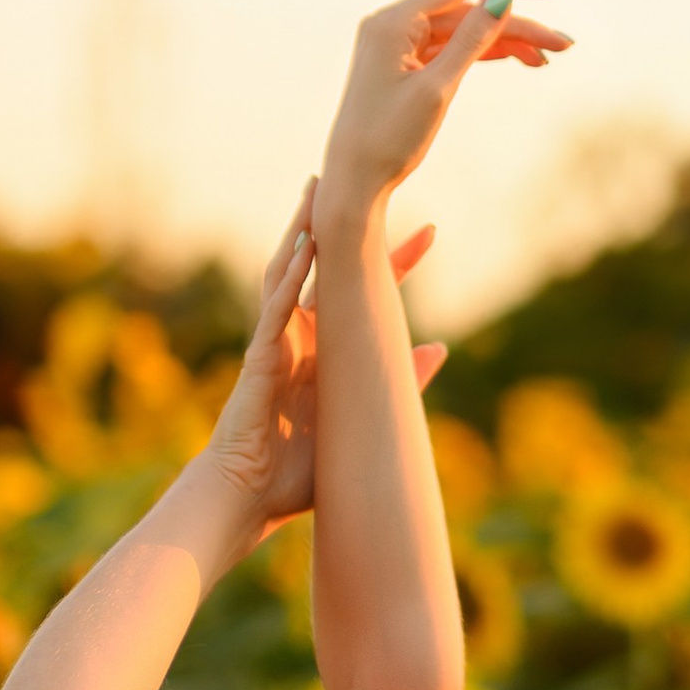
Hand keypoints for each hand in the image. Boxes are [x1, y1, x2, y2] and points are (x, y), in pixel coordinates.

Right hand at [205, 192, 445, 533]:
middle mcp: (300, 337)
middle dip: (352, 232)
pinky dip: (289, 277)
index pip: (364, 294)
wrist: (249, 499)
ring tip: (318, 192)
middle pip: (327, 272)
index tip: (430, 234)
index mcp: (326, 351)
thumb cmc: (298, 471)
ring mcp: (276, 342)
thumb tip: (441, 348)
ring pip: (287, 274)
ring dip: (303, 232)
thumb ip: (399, 382)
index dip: (396, 263)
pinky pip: (274, 309)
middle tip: (379, 190)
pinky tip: (304, 249)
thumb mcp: (365, 418)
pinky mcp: (259, 357)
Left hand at [317, 0, 569, 219]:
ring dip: (506, 42)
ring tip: (547, 58)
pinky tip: (520, 60)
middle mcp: (394, 24)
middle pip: (467, 12)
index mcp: (394, 21)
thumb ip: (471, 40)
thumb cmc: (388, 139)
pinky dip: (483, 54)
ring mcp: (399, 45)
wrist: (354, 180)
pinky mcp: (405, 65)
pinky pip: (451, 50)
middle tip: (564, 44)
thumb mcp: (437, 88)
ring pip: (464, 33)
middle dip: (517, 25)